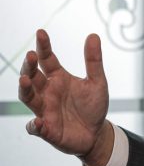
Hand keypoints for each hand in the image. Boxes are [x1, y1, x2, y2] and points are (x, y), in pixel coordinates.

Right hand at [18, 29, 112, 165]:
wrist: (96, 133)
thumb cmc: (93, 106)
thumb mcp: (97, 82)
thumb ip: (94, 60)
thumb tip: (93, 35)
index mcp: (59, 78)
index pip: (47, 59)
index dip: (43, 46)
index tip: (41, 32)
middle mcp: (48, 92)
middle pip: (33, 76)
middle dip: (30, 66)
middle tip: (31, 56)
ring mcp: (46, 110)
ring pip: (28, 98)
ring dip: (25, 89)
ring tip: (24, 79)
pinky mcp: (48, 130)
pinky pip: (36, 128)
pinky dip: (34, 125)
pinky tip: (38, 121)